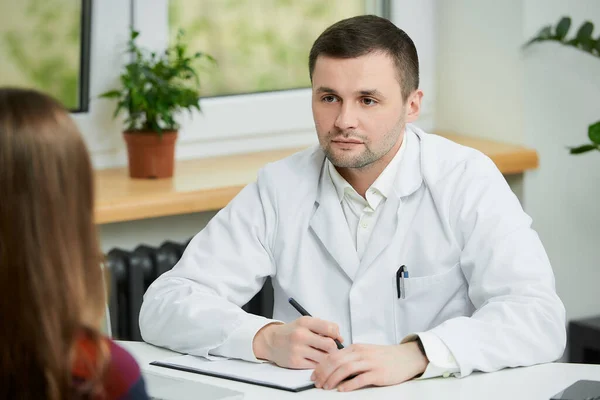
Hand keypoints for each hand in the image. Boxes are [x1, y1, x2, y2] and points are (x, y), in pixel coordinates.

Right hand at [252, 317, 342, 368]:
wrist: (272, 341)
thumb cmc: (292, 332)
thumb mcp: (306, 323)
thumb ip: (324, 327)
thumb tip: (340, 338)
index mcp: (305, 322)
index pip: (330, 328)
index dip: (337, 335)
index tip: (336, 338)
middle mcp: (300, 335)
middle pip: (330, 345)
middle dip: (334, 348)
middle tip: (330, 349)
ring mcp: (297, 349)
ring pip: (324, 358)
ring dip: (326, 357)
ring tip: (321, 354)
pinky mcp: (295, 362)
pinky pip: (316, 366)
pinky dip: (318, 364)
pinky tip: (313, 359)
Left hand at [311, 342, 428, 391]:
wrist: (407, 357)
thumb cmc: (385, 357)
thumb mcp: (365, 353)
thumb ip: (351, 358)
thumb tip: (332, 367)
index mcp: (356, 348)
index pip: (333, 355)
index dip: (321, 366)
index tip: (314, 375)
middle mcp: (361, 353)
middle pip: (337, 361)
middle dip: (324, 373)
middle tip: (317, 383)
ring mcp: (370, 362)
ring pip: (346, 368)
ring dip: (333, 378)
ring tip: (326, 387)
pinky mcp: (379, 373)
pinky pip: (361, 378)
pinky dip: (349, 384)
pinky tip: (342, 389)